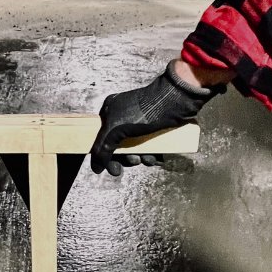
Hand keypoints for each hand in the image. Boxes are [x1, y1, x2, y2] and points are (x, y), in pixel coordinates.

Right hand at [90, 60, 224, 175]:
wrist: (175, 102)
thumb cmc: (145, 112)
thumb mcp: (116, 130)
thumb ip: (102, 148)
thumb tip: (95, 167)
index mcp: (109, 112)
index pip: (101, 139)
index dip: (106, 156)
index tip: (113, 169)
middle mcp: (122, 116)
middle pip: (118, 147)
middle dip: (127, 158)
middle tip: (134, 162)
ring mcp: (138, 122)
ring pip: (135, 148)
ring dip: (141, 158)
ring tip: (148, 159)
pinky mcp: (153, 128)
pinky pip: (149, 146)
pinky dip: (152, 155)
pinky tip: (157, 158)